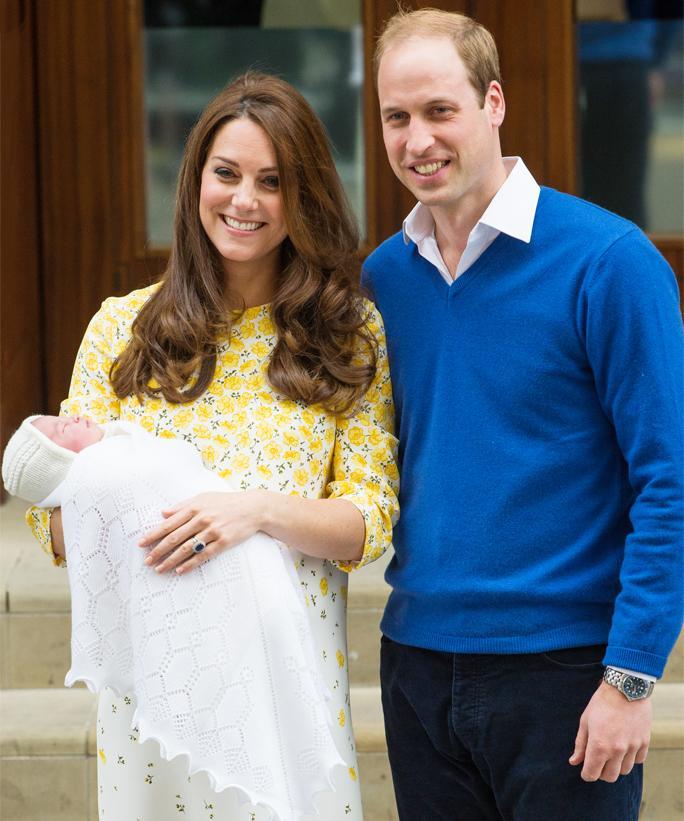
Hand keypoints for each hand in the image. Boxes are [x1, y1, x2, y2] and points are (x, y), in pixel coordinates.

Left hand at [138, 491, 267, 574]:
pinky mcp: (223, 542)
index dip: (153, 535)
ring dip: (170, 560)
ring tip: (159, 569)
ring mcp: (213, 531)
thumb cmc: (226, 502)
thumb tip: (163, 513)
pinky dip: (190, 564)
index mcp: (194, 508)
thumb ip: (183, 505)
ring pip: (186, 549)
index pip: (169, 524)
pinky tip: (180, 571)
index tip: (141, 544)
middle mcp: (202, 519)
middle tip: (146, 561)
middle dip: (158, 551)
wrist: (253, 508)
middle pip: (174, 538)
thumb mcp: (204, 497)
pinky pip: (203, 556)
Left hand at [569, 681, 651, 781]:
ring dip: (616, 766)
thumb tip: (574, 762)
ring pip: (624, 771)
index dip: (586, 774)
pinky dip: (630, 758)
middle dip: (601, 772)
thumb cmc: (601, 703)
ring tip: (610, 753)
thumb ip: (580, 744)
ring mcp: (632, 747)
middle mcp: (617, 750)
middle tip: (597, 761)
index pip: (592, 774)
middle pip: (609, 777)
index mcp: (599, 745)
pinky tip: (624, 747)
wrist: (625, 688)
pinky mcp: (644, 742)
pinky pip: (638, 761)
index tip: (585, 768)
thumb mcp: (585, 721)